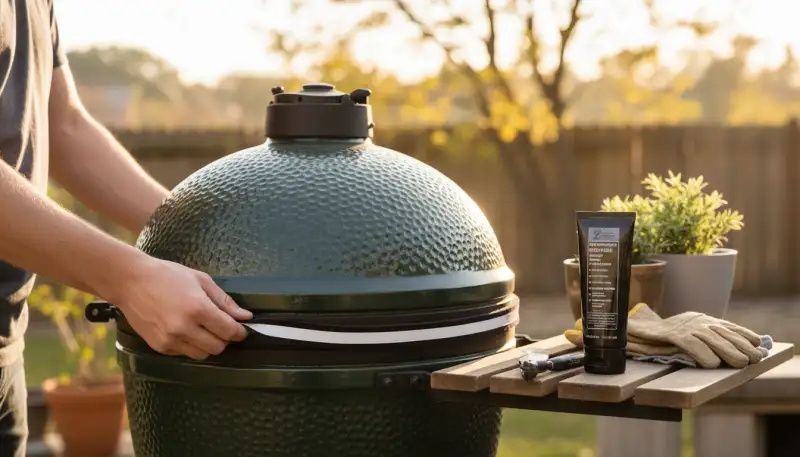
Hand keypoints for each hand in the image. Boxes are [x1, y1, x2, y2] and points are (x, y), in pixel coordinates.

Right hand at [111, 256, 252, 359]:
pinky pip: (184, 354)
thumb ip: (225, 301)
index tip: (240, 329)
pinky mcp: (159, 347)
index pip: (229, 331)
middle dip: (224, 339)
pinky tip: (185, 331)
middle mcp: (185, 328)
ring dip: (207, 345)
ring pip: (202, 355)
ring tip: (202, 329)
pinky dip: (190, 346)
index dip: (239, 332)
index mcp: (198, 309)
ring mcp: (170, 340)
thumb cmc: (167, 276)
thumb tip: (245, 316)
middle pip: (218, 348)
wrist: (131, 281)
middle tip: (220, 327)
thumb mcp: (201, 280)